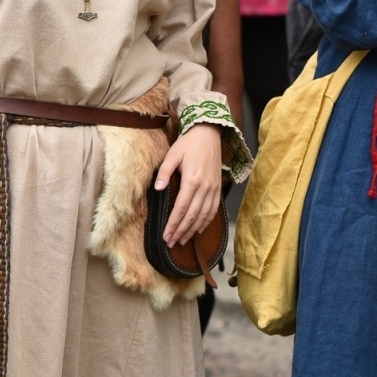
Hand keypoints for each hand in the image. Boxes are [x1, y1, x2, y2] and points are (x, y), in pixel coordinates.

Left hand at [156, 123, 222, 245]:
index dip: (173, 225)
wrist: (209, 134)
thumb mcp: (172, 154)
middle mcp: (204, 187)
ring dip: (193, 231)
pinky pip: (213, 210)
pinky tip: (198, 230)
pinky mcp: (217, 188)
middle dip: (181, 232)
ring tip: (182, 240)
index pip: (181, 209)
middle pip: (192, 216)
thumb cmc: (188, 144)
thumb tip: (158, 189)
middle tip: (171, 243)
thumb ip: (164, 173)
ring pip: (203, 216)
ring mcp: (213, 188)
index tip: (166, 236)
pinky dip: (206, 223)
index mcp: (192, 180)